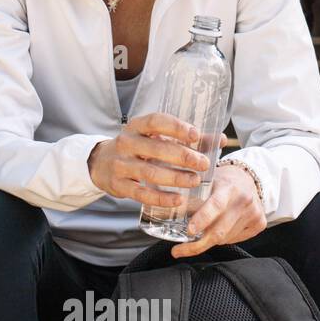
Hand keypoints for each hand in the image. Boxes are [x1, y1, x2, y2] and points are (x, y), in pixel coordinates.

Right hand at [88, 111, 210, 208]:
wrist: (99, 164)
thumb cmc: (136, 148)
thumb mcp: (154, 138)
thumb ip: (186, 139)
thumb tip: (220, 139)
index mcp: (136, 127)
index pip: (155, 121)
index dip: (176, 127)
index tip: (195, 135)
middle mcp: (126, 143)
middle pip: (156, 148)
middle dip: (183, 156)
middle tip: (203, 164)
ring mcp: (120, 164)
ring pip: (150, 172)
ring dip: (175, 177)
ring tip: (195, 180)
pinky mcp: (118, 185)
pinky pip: (141, 193)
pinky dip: (161, 198)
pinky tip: (178, 199)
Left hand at [170, 163, 266, 257]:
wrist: (248, 178)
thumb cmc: (223, 181)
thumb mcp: (207, 181)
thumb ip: (192, 196)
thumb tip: (168, 212)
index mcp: (228, 187)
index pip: (215, 205)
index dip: (202, 220)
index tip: (189, 231)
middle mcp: (243, 201)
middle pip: (220, 230)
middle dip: (197, 245)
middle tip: (179, 250)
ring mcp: (254, 213)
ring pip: (226, 238)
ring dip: (209, 240)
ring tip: (202, 233)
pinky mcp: (259, 223)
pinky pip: (235, 239)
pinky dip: (223, 239)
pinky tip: (219, 229)